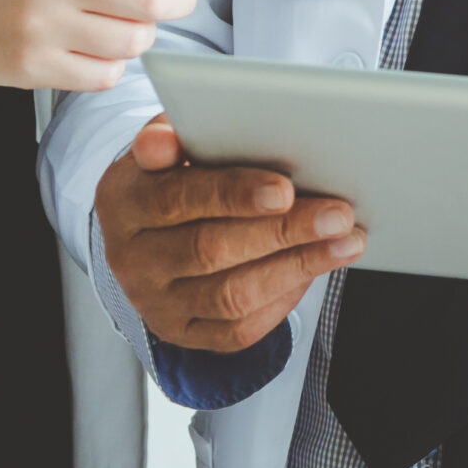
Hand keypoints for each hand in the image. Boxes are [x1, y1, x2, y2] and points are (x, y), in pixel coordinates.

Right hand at [96, 114, 367, 351]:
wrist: (148, 233)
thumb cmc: (173, 176)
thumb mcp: (164, 147)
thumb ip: (172, 136)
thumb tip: (165, 140)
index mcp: (122, 202)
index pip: (177, 198)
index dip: (233, 194)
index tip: (285, 190)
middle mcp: (131, 258)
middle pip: (211, 249)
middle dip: (283, 231)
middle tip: (338, 214)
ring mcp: (156, 302)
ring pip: (231, 294)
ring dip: (298, 266)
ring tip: (345, 241)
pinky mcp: (183, 332)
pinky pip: (238, 328)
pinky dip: (284, 298)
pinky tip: (316, 268)